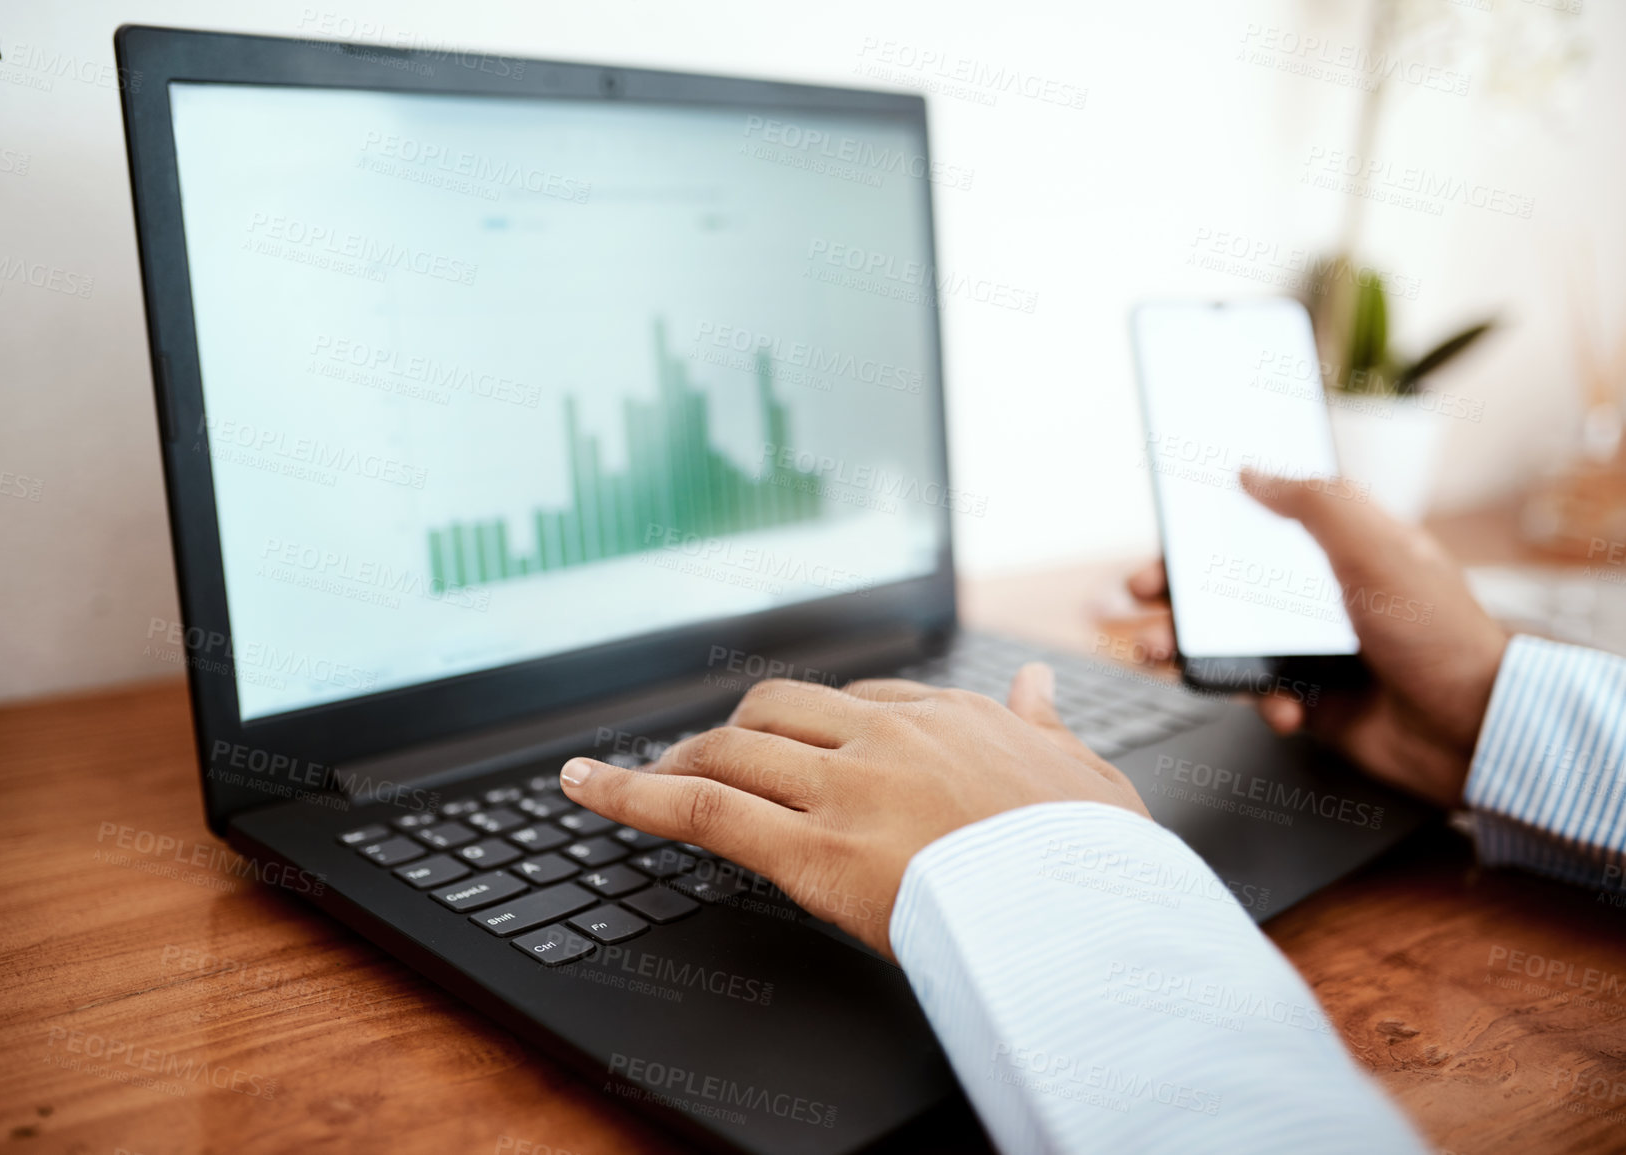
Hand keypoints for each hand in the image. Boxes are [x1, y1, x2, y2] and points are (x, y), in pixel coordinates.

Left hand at [559, 666, 1148, 958]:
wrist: (1097, 914)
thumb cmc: (1098, 858)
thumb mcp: (1087, 773)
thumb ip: (1048, 723)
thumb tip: (1035, 683)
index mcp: (951, 717)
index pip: (855, 701)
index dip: (809, 726)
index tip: (789, 743)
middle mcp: (889, 737)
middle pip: (779, 710)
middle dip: (733, 732)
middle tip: (702, 758)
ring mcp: (847, 789)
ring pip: (735, 749)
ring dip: (680, 758)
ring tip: (642, 775)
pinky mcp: (815, 851)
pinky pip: (704, 810)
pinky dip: (630, 794)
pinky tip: (581, 787)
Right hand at [1126, 471, 1507, 807]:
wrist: (1474, 730)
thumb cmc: (1439, 633)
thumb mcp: (1376, 548)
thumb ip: (1314, 503)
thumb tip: (1253, 473)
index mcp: (1338, 547)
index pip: (1259, 522)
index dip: (1208, 524)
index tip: (1167, 529)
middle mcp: (1318, 594)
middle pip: (1226, 582)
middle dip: (1174, 590)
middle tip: (1141, 595)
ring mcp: (1310, 647)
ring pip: (1227, 639)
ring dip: (1189, 646)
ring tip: (1161, 653)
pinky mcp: (1310, 697)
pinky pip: (1260, 693)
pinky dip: (1262, 700)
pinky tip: (1286, 705)